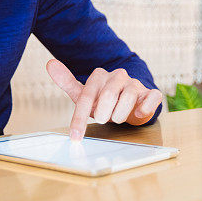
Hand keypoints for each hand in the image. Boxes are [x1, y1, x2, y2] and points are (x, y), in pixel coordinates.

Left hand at [46, 59, 162, 140]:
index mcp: (99, 75)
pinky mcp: (151, 92)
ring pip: (128, 98)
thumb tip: (49, 63)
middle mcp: (118, 76)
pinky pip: (151, 98)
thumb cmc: (104, 101)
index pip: (86, 96)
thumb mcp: (84, 94)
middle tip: (103, 119)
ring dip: (120, 115)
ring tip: (118, 117)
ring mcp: (135, 83)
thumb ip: (67, 81)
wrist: (130, 103)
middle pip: (107, 96)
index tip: (75, 136)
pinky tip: (138, 113)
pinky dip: (145, 108)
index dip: (79, 118)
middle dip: (103, 114)